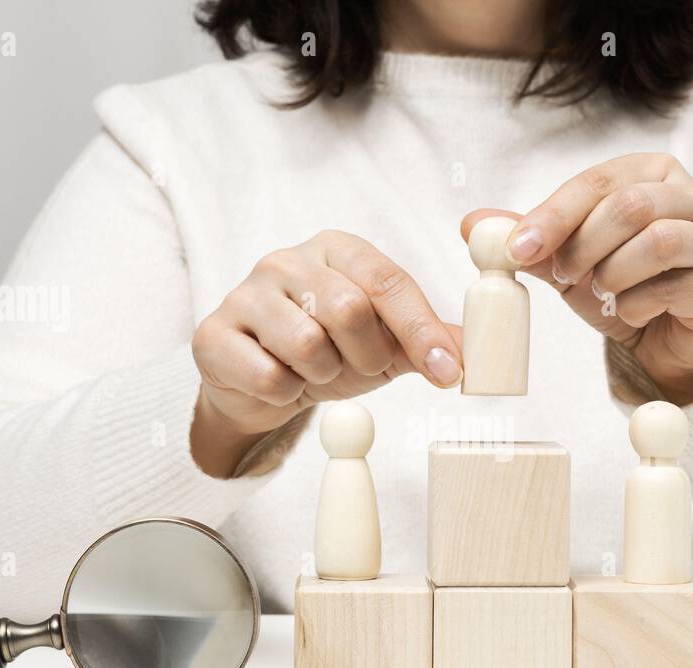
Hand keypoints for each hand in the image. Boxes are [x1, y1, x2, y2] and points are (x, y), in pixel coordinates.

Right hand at [190, 230, 462, 476]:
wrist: (259, 384)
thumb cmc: (329, 353)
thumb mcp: (386, 345)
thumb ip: (430, 342)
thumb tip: (479, 355)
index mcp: (338, 250)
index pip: (389, 281)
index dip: (422, 330)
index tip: (448, 373)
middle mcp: (288, 259)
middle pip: (349, 309)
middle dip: (366, 356)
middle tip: (359, 368)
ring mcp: (246, 293)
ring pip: (306, 344)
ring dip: (321, 376)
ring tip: (312, 372)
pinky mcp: (213, 333)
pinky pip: (266, 375)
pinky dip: (283, 392)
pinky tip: (277, 381)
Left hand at [464, 153, 692, 404]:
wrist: (666, 341)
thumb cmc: (623, 288)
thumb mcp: (569, 263)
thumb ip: (531, 241)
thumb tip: (472, 224)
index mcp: (652, 174)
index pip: (599, 181)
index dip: (555, 214)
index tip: (518, 247)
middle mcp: (692, 195)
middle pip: (630, 205)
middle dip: (584, 245)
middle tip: (563, 276)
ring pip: (658, 241)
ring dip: (614, 274)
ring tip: (603, 292)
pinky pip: (675, 285)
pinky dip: (638, 304)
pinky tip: (631, 313)